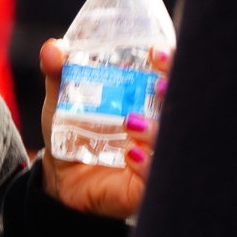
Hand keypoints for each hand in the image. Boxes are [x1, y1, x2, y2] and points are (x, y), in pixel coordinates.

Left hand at [37, 38, 170, 218]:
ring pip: (174, 144)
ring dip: (158, 130)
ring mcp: (155, 157)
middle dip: (176, 93)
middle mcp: (159, 127)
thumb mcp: (62, 97)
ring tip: (132, 121)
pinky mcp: (145, 186)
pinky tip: (131, 153)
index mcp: (147, 100)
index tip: (157, 53)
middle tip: (158, 84)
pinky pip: (157, 177)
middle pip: (185, 109)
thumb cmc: (73, 132)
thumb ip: (58, 71)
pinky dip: (147, 164)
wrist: (60, 176)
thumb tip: (52, 50)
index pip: (175, 78)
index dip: (175, 64)